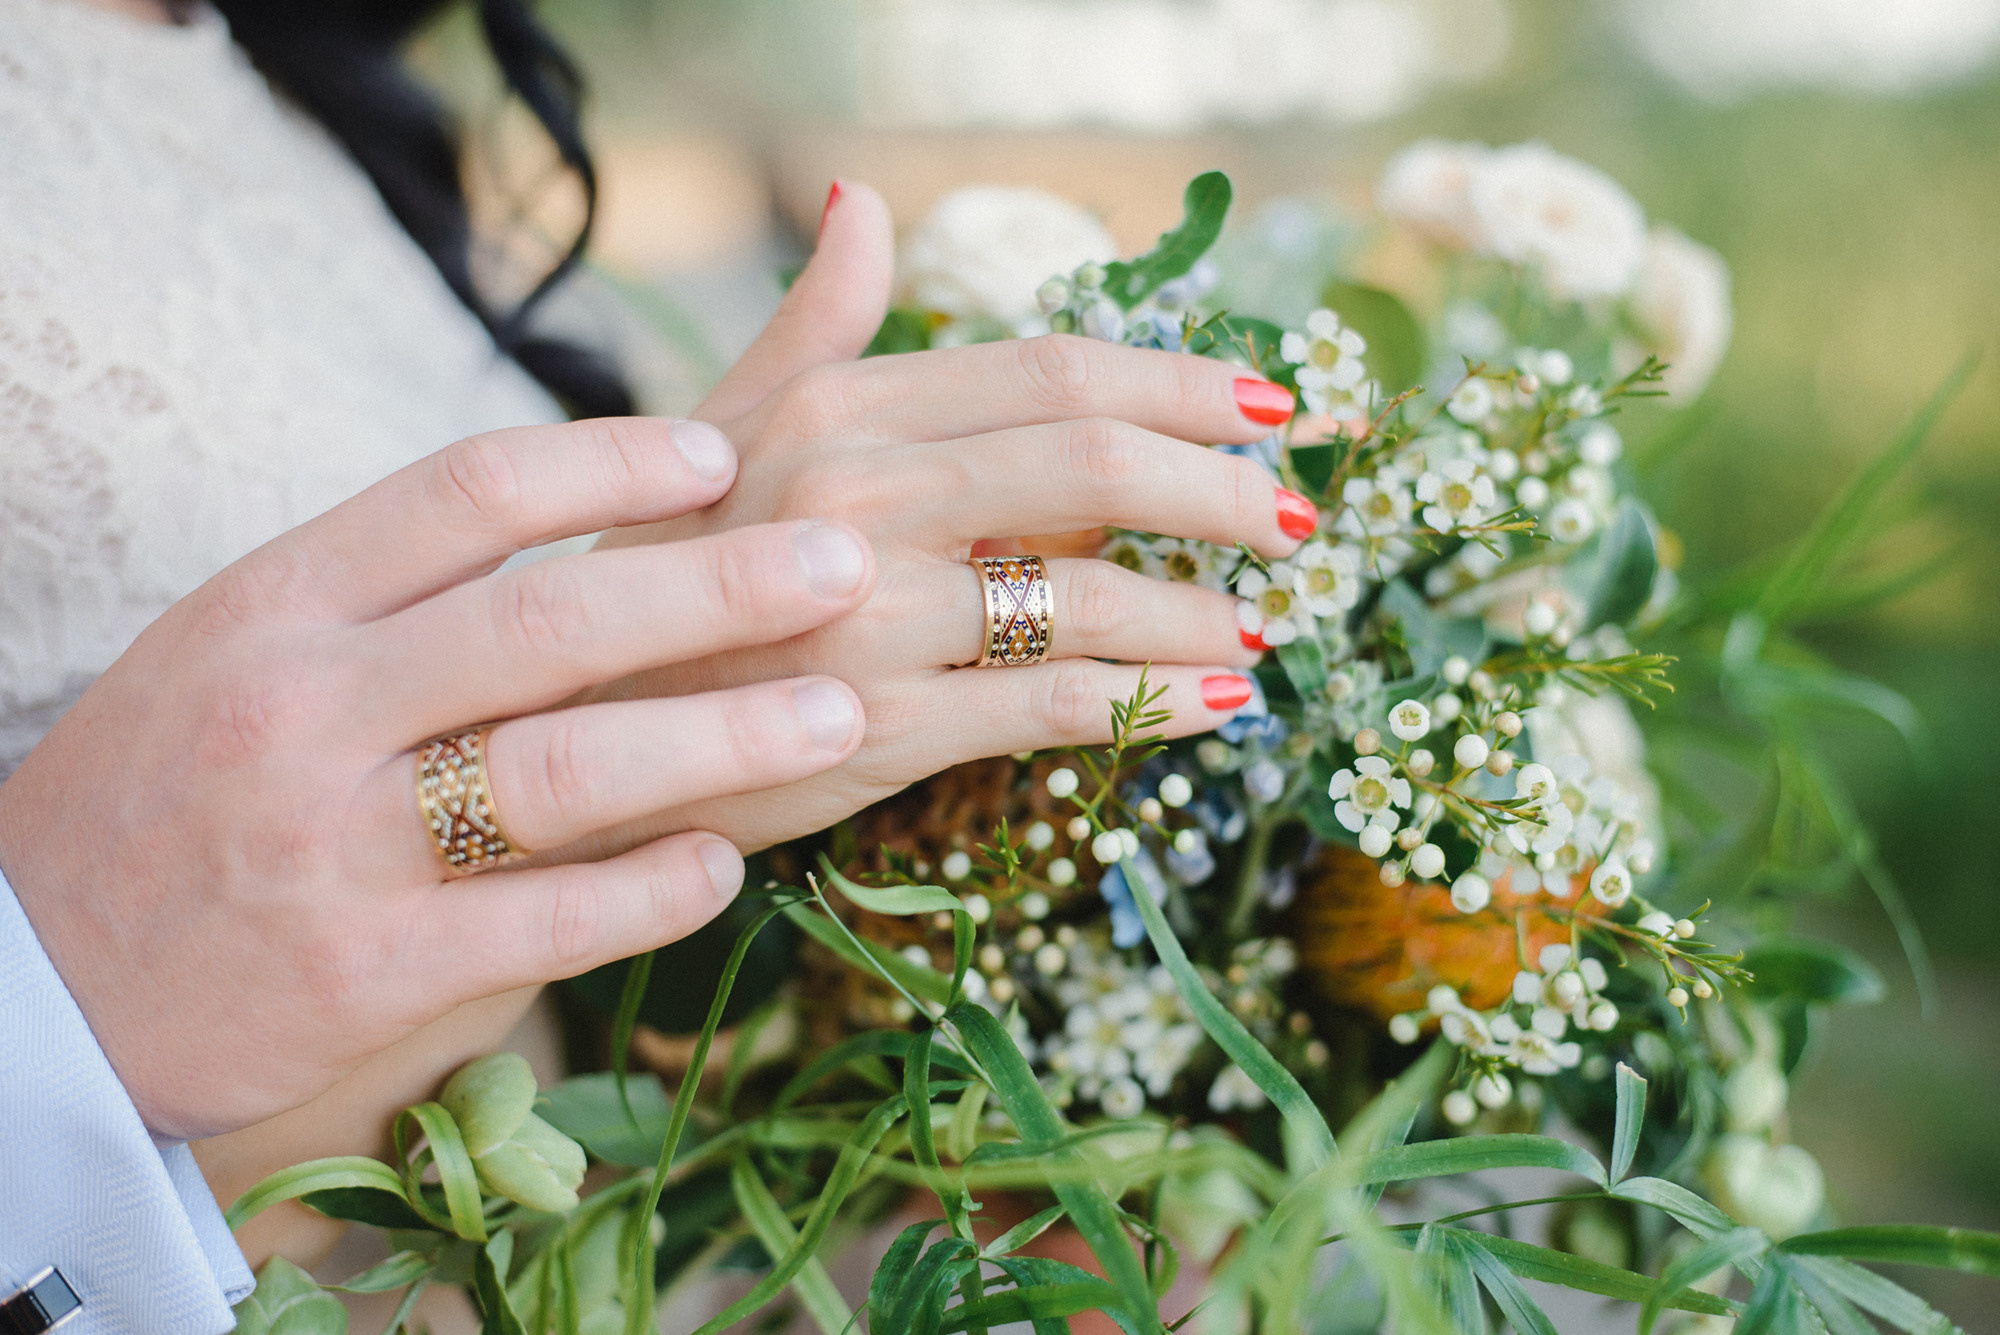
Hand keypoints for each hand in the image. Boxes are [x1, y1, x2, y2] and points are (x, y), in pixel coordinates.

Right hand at [0, 419, 876, 1138]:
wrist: (29, 985)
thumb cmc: (169, 797)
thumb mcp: (241, 651)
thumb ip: (389, 591)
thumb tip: (573, 517)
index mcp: (276, 603)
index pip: (465, 492)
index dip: (608, 463)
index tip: (720, 454)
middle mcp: (303, 706)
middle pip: (546, 620)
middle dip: (717, 586)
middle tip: (845, 559)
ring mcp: (331, 844)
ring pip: (563, 767)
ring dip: (722, 735)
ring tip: (838, 710)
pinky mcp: (365, 972)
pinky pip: (542, 920)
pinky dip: (650, 889)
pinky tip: (728, 863)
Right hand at [579, 182, 1312, 851]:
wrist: (567, 726)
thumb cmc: (663, 573)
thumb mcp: (721, 428)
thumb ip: (810, 323)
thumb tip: (861, 202)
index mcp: (836, 405)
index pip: (1049, 370)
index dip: (1180, 381)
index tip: (1269, 406)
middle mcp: (857, 491)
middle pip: (1094, 458)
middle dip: (1225, 489)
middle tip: (1299, 518)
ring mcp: (868, 608)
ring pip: (1091, 590)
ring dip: (1199, 610)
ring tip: (1260, 627)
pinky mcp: (881, 722)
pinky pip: (1055, 701)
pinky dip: (1153, 702)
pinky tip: (1213, 703)